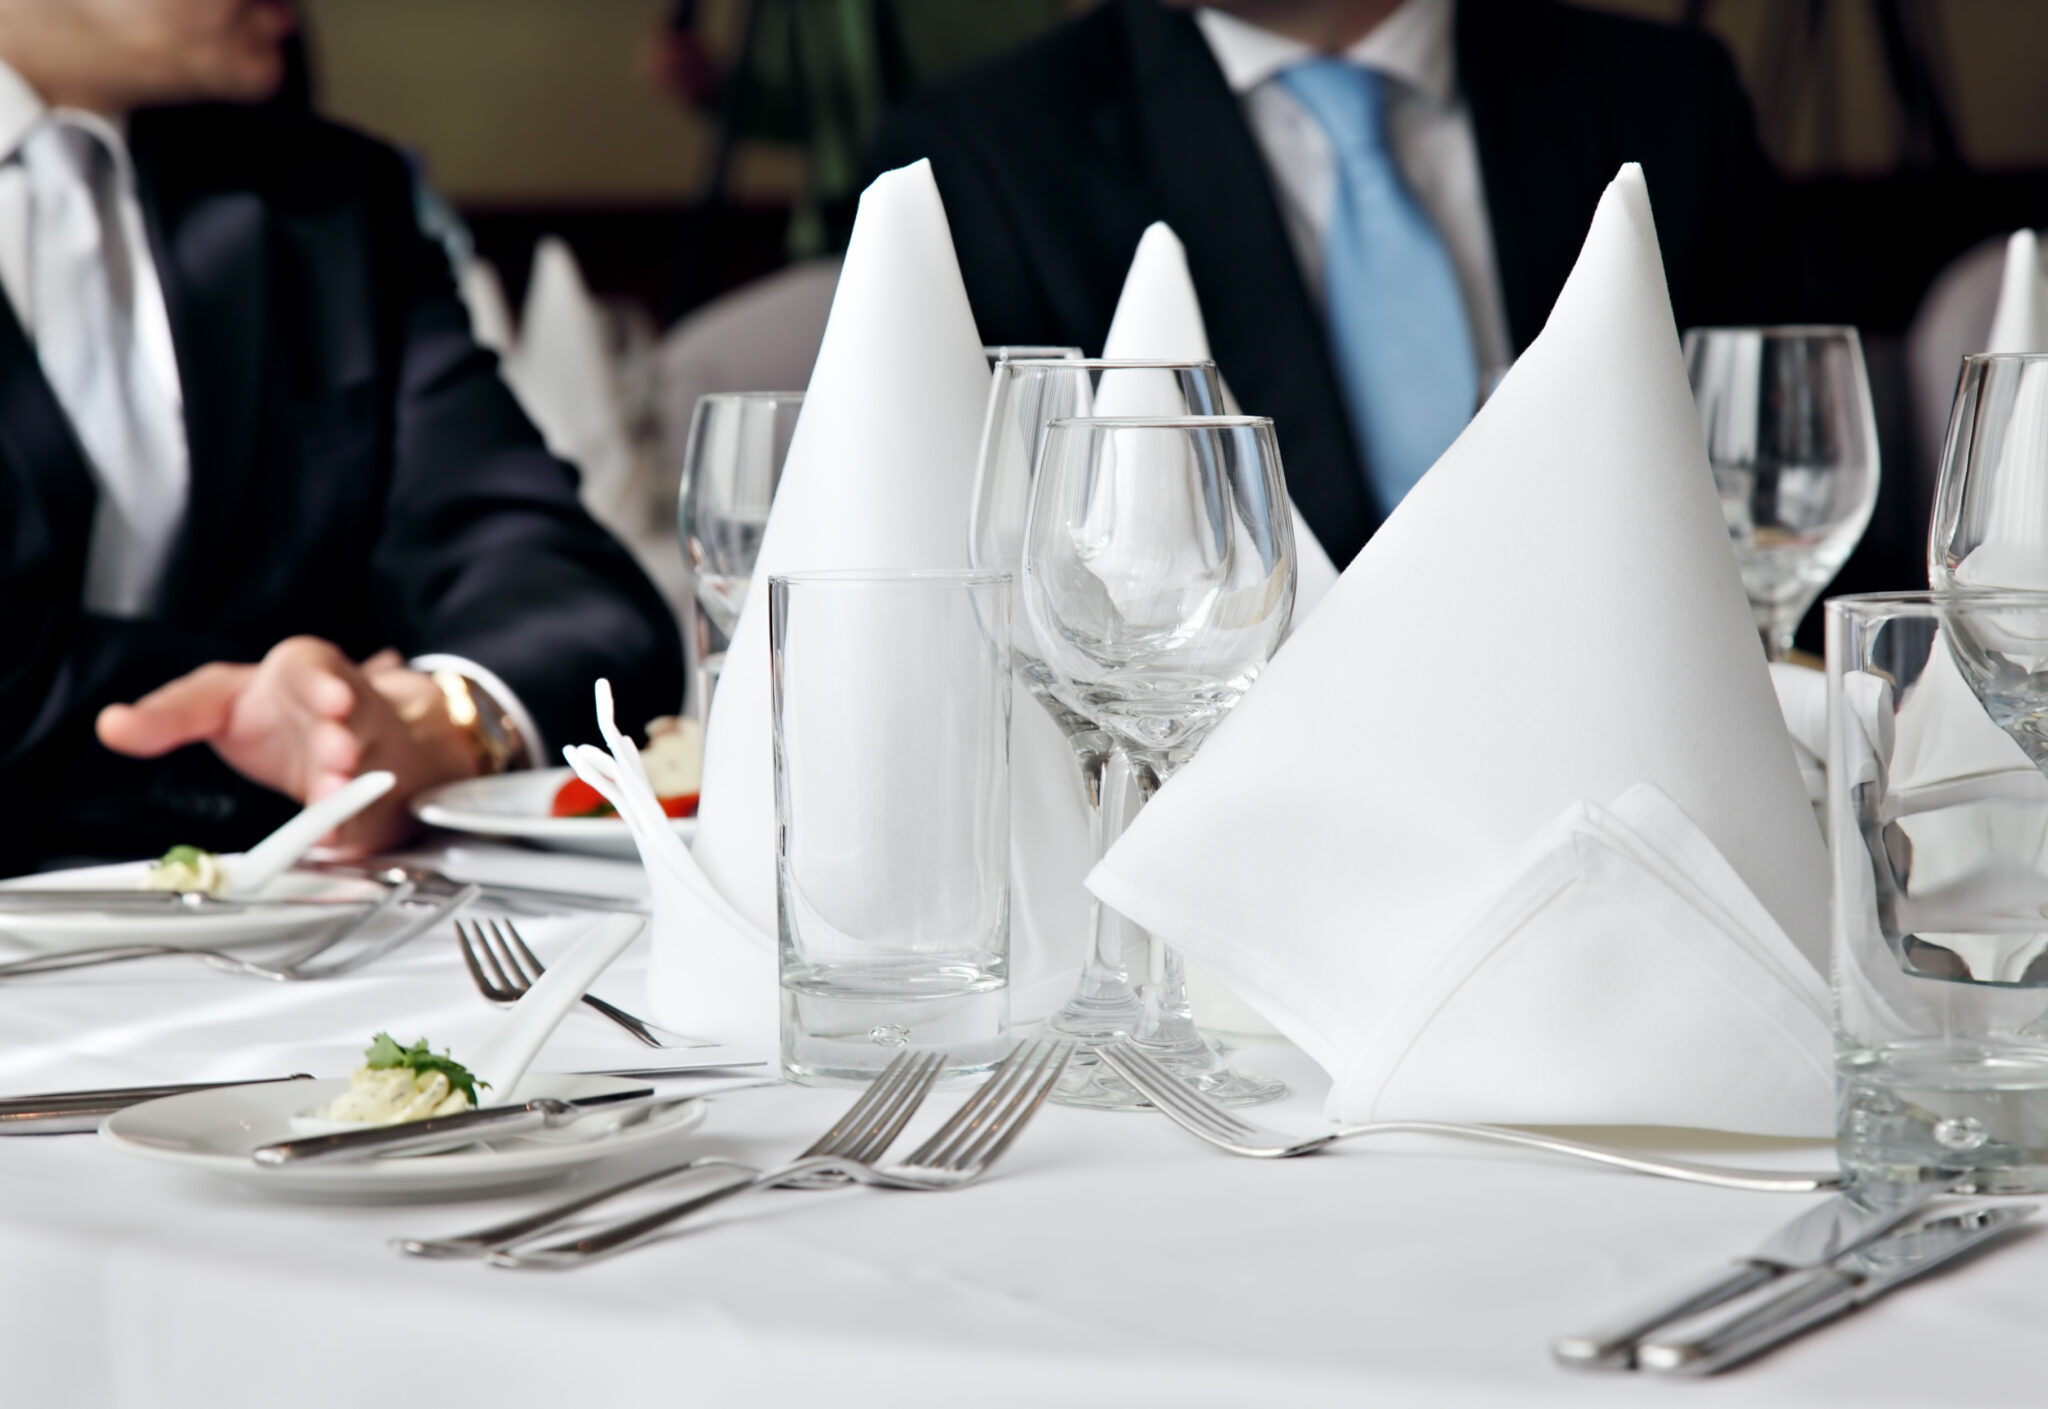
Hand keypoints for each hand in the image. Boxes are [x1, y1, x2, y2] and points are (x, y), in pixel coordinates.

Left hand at [96, 637, 485, 853]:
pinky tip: (336, 833)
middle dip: (344, 739)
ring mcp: (364, 748)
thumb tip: (112, 726)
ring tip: (333, 794)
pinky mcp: (369, 792)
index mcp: (304, 673)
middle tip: (339, 755)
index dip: (325, 683)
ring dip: (352, 782)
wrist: (338, 731)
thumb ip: (168, 715)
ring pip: (367, 763)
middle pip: (353, 719)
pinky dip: (353, 822)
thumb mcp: (216, 700)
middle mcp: (344, 708)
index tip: (333, 698)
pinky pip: (367, 807)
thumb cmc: (274, 710)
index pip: (315, 667)